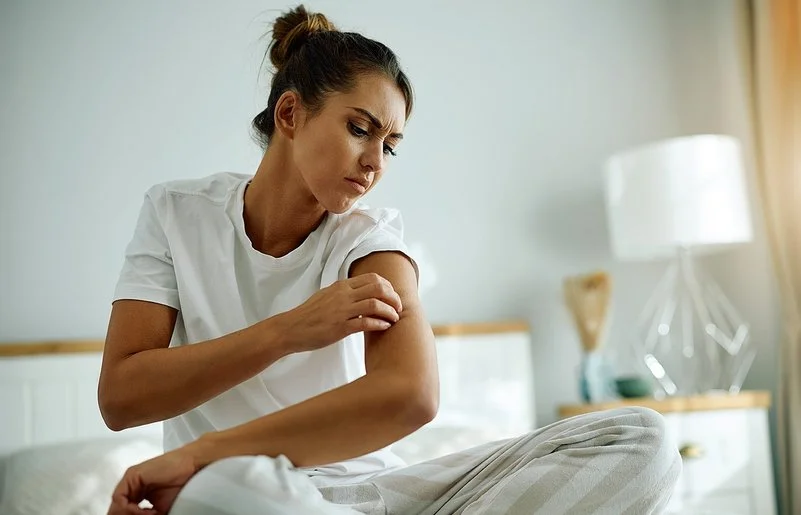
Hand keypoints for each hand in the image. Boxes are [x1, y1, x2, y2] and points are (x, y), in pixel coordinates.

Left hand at [107, 446, 200, 514]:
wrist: (191, 466)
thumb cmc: (180, 485)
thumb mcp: (159, 509)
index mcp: (136, 495)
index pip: (123, 513)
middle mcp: (130, 488)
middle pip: (117, 510)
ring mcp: (130, 481)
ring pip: (116, 506)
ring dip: (131, 514)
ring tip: (150, 514)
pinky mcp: (131, 475)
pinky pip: (119, 498)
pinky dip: (129, 509)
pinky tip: (144, 510)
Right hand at [277, 272, 402, 352]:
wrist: (291, 329)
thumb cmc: (309, 315)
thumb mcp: (327, 296)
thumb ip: (345, 293)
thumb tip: (362, 294)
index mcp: (341, 286)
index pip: (373, 278)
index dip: (388, 287)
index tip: (393, 297)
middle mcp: (343, 295)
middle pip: (378, 288)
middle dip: (393, 298)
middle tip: (398, 308)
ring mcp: (341, 311)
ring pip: (375, 304)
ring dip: (390, 312)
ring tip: (394, 319)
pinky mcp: (340, 328)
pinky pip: (366, 323)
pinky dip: (379, 324)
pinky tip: (384, 327)